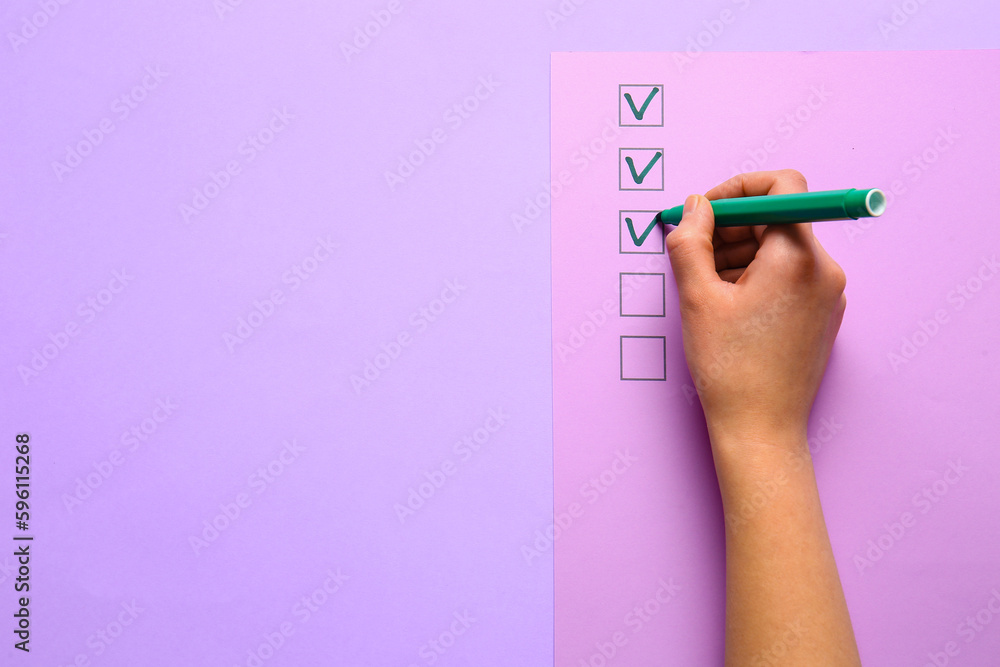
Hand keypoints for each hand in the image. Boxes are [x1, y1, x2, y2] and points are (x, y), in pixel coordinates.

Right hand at [665, 170, 846, 448]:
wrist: (761, 428)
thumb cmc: (730, 368)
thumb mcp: (697, 297)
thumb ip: (691, 241)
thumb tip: (696, 207)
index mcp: (796, 256)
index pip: (781, 185)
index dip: (737, 188)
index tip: (707, 211)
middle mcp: (823, 268)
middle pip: (778, 217)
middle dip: (732, 226)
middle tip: (694, 252)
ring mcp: (828, 292)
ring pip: (781, 246)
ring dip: (740, 252)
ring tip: (707, 287)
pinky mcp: (823, 312)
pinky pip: (790, 273)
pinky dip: (757, 275)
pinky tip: (728, 304)